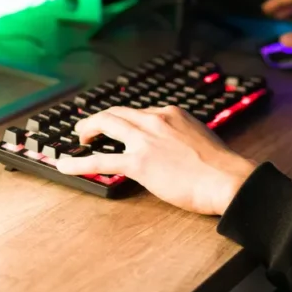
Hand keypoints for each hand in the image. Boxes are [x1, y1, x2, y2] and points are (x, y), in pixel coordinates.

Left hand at [54, 106, 258, 215]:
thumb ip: (181, 136)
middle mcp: (156, 120)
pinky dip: (79, 162)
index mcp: (172, 113)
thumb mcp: (200, 137)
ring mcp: (145, 139)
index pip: (140, 112)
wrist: (226, 179)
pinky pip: (101, 159)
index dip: (126, 121)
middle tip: (89, 128)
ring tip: (78, 138)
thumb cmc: (220, 166)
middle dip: (99, 119)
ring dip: (88, 128)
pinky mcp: (138, 162)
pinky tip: (65, 165)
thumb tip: (171, 147)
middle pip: (118, 112)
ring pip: (106, 125)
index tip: (120, 128)